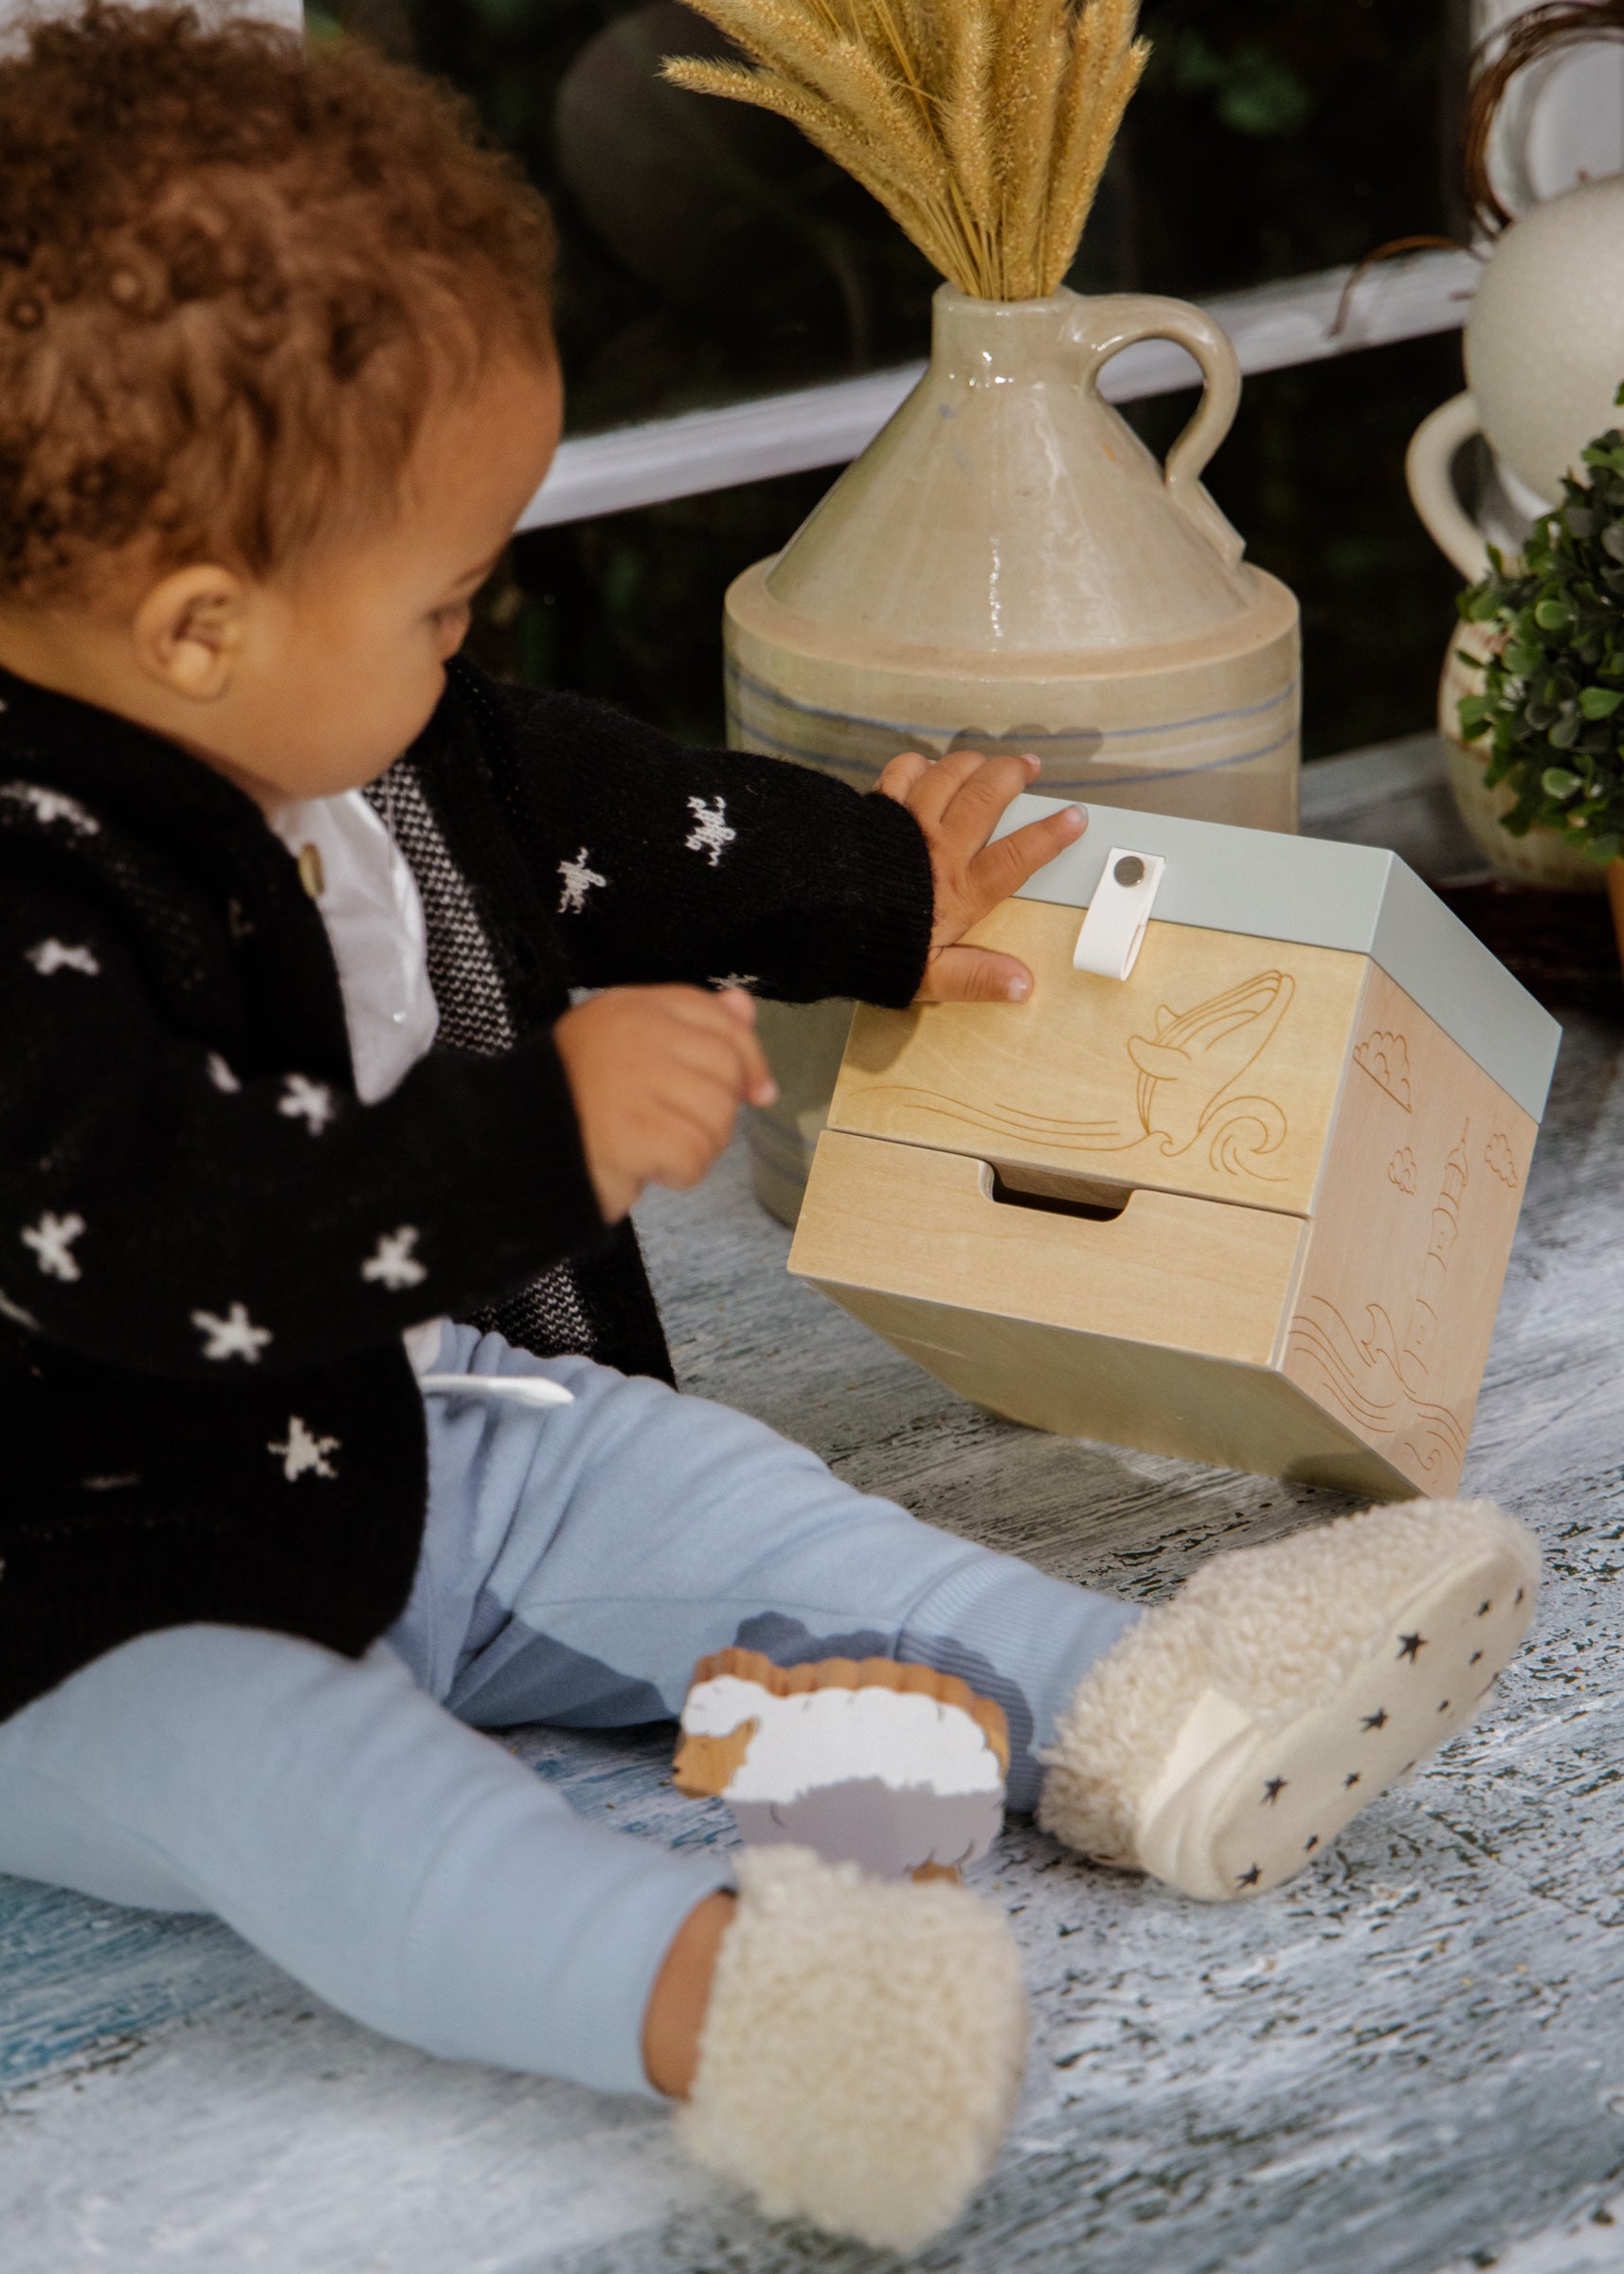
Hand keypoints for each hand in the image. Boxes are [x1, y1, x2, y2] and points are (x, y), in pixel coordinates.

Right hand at [555, 985, 775, 1221]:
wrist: (511, 1148)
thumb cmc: (577, 1103)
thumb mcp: (632, 1049)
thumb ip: (691, 1025)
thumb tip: (745, 1005)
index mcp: (632, 1007)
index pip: (719, 1019)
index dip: (748, 1058)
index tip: (756, 1092)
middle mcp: (634, 1033)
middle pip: (726, 1070)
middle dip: (718, 1111)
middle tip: (679, 1129)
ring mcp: (632, 1080)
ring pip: (717, 1116)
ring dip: (699, 1145)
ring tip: (658, 1149)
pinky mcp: (632, 1130)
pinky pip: (694, 1155)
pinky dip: (682, 1173)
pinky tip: (651, 1170)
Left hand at [874, 750, 1086, 1003]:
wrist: (809, 919)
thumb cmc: (869, 950)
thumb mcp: (927, 977)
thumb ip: (975, 978)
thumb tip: (1022, 984)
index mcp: (960, 890)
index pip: (1017, 857)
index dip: (1049, 835)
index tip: (1074, 817)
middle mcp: (940, 847)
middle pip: (987, 797)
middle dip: (1013, 776)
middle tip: (1029, 766)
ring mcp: (907, 821)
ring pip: (950, 776)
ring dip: (973, 763)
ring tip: (988, 760)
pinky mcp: (875, 808)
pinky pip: (903, 772)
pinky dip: (919, 764)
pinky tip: (926, 767)